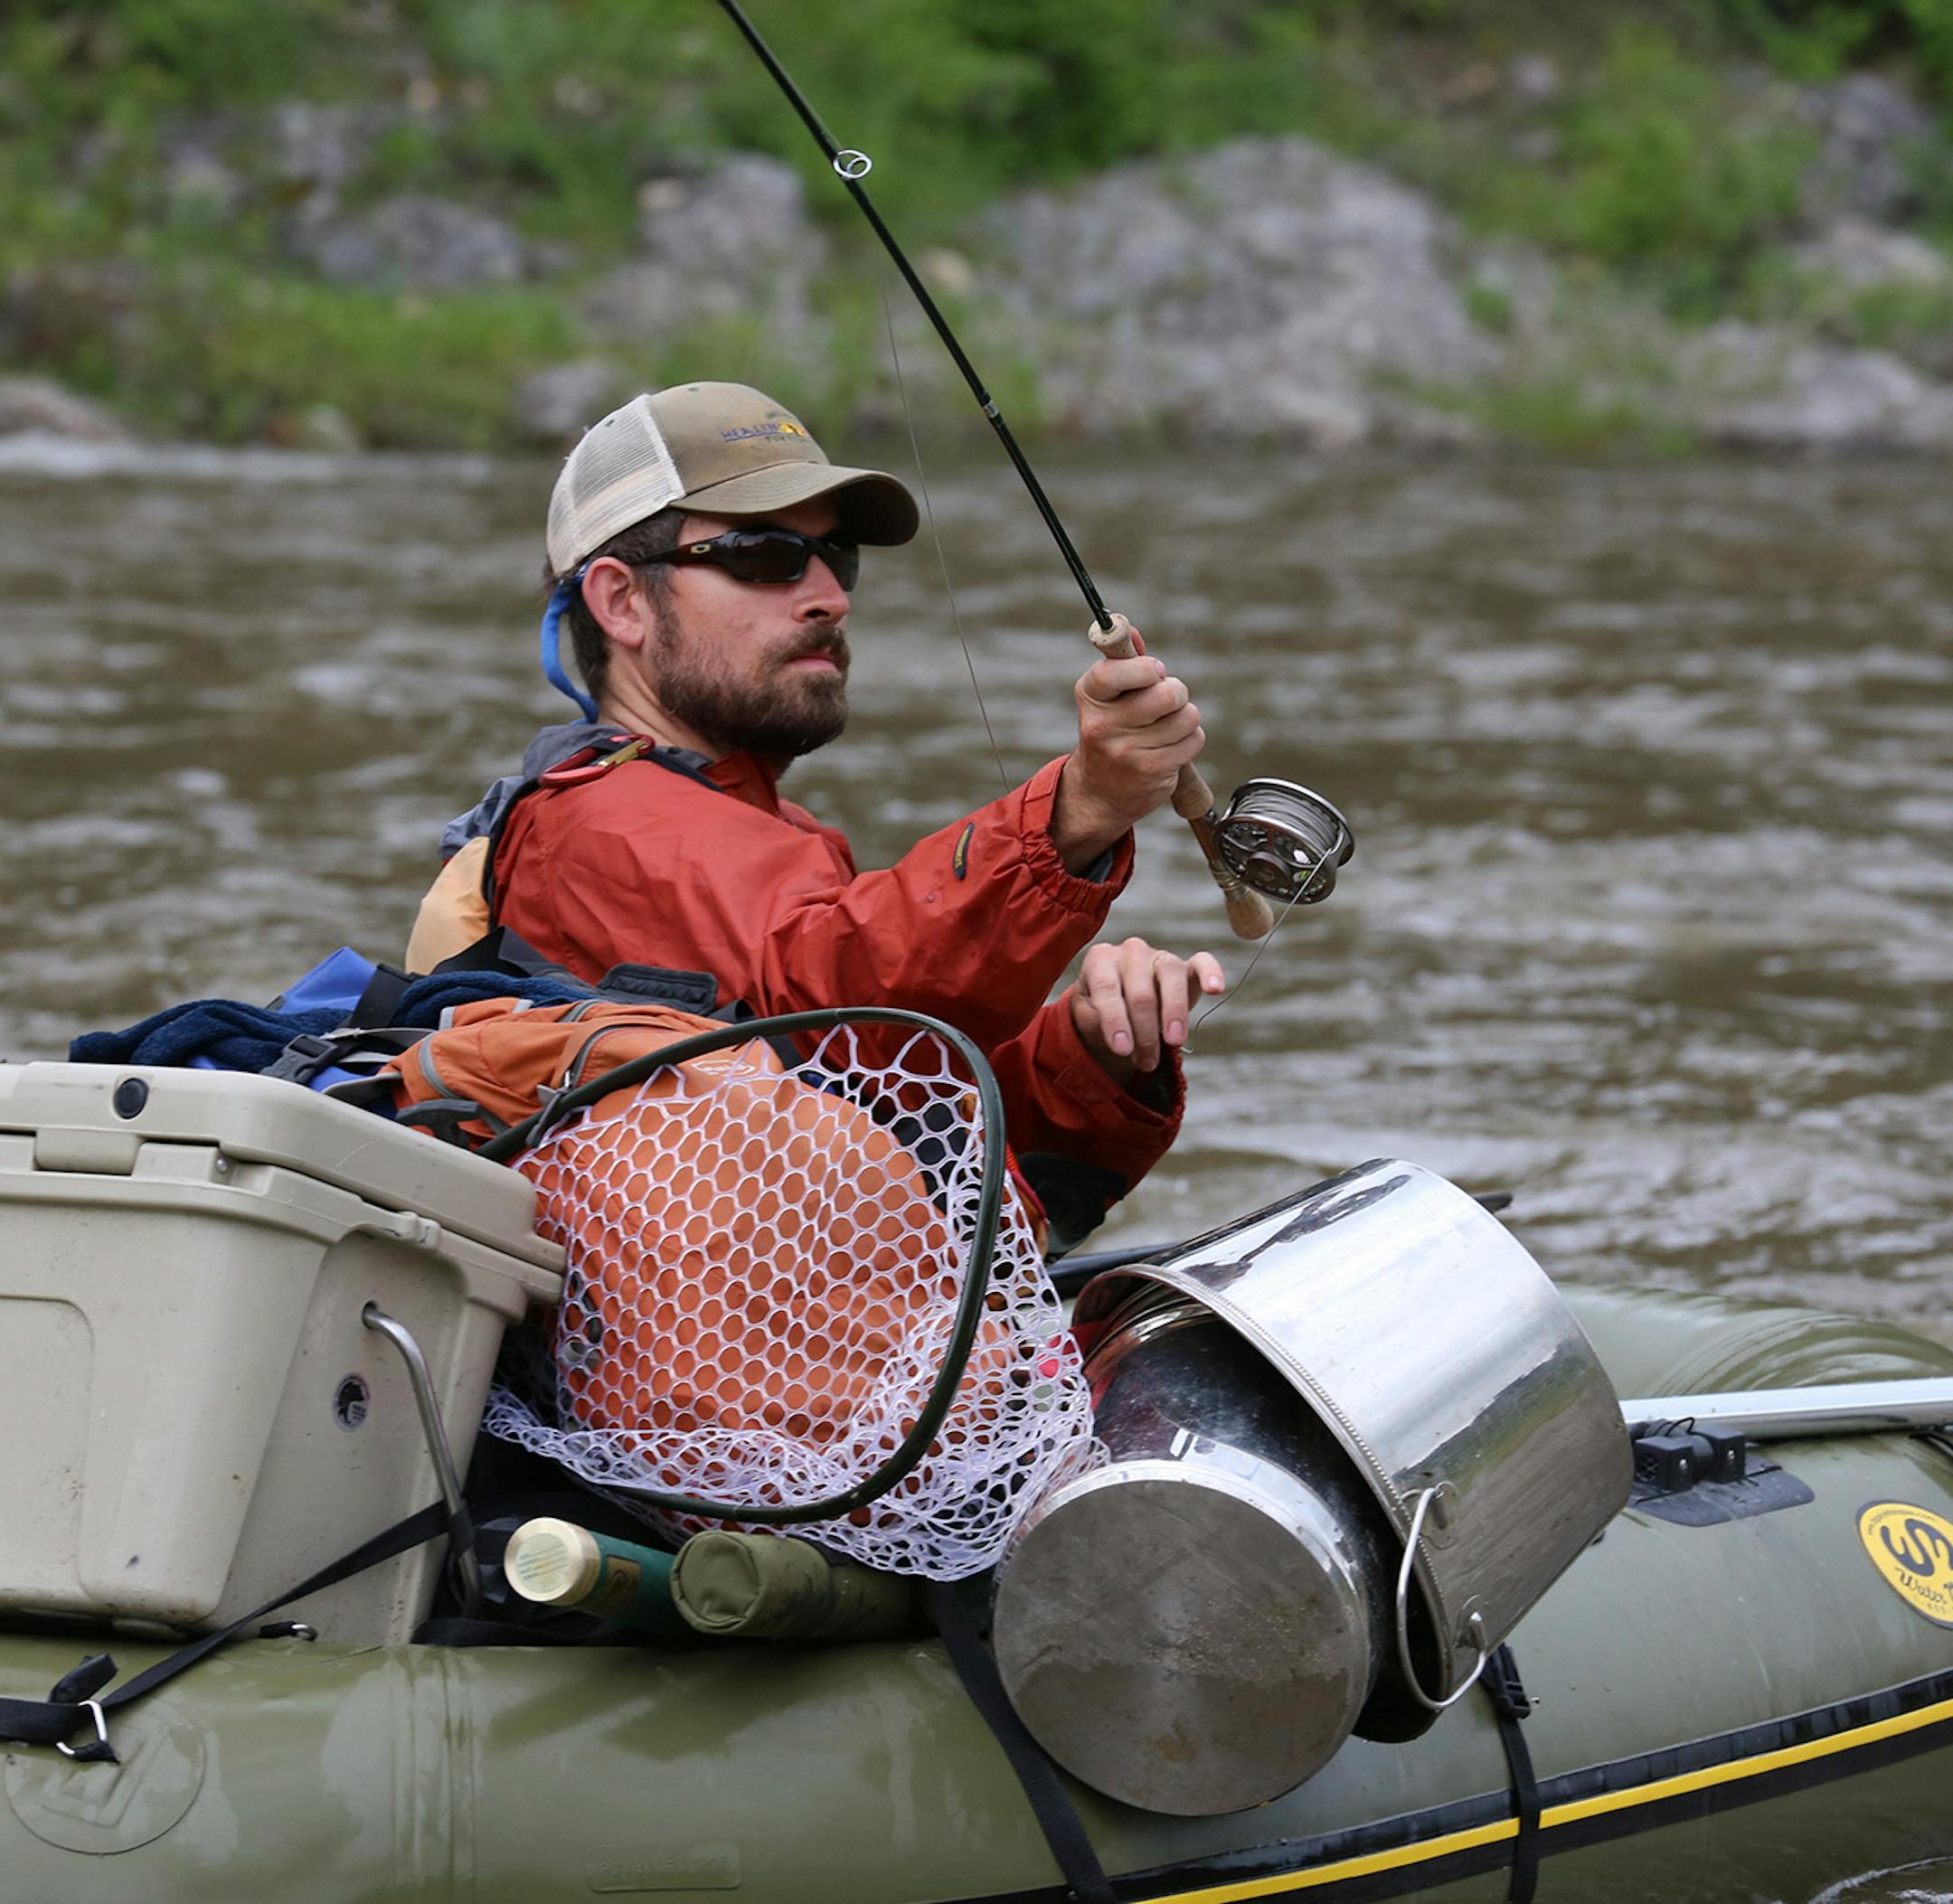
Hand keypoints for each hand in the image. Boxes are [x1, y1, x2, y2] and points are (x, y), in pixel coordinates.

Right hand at [1050, 627, 1203, 873]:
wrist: (1100, 792)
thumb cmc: (1111, 731)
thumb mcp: (1108, 697)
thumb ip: (1123, 662)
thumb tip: (1131, 630)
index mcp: (1090, 696)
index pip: (1118, 669)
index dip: (1148, 667)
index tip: (1155, 671)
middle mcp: (1103, 725)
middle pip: (1167, 693)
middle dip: (1177, 692)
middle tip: (1168, 700)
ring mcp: (1127, 751)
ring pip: (1186, 717)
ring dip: (1185, 718)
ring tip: (1167, 726)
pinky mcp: (1151, 771)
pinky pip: (1193, 740)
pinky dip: (1190, 739)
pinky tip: (1171, 746)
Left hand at [1070, 938, 1225, 1089]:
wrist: (1119, 1006)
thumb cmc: (1099, 1012)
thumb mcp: (1086, 1018)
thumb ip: (1093, 1020)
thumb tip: (1118, 1032)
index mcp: (1100, 960)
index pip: (1107, 989)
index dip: (1115, 1021)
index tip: (1122, 1050)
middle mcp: (1130, 951)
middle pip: (1141, 991)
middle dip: (1144, 1032)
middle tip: (1146, 1063)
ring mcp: (1159, 956)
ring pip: (1171, 976)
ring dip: (1174, 1012)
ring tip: (1174, 1041)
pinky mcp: (1186, 966)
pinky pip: (1202, 963)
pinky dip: (1211, 973)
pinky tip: (1215, 989)